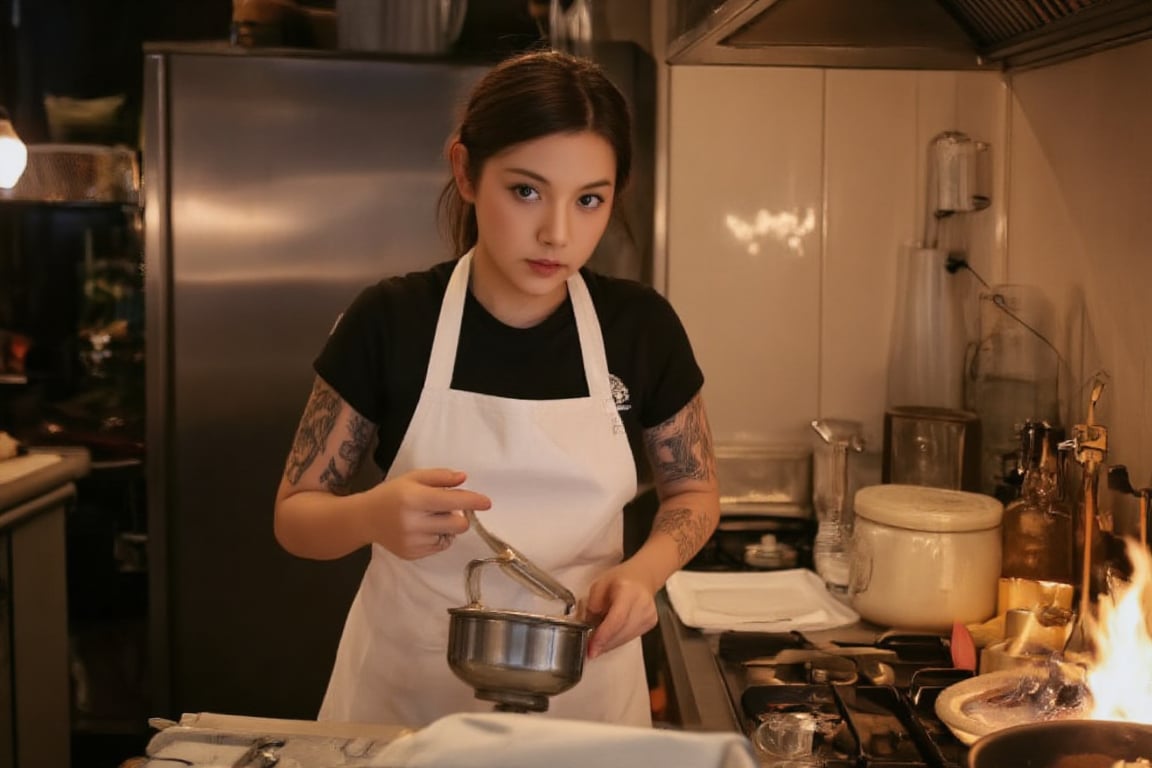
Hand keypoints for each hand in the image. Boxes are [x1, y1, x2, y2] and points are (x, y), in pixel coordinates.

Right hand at [365, 468, 490, 558]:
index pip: (452, 501)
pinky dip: (437, 537)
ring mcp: (413, 542)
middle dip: (458, 515)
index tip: (487, 503)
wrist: (365, 519)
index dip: (472, 501)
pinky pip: (439, 547)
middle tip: (444, 508)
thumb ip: (439, 477)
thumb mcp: (413, 478)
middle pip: (458, 524)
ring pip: (450, 537)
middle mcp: (414, 522)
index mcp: (414, 499)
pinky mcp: (413, 555)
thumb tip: (464, 479)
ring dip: (446, 527)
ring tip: (429, 519)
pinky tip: (422, 529)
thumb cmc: (392, 494)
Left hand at [582, 564, 657, 659]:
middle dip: (603, 643)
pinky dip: (617, 640)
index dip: (603, 635)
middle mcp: (642, 603)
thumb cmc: (619, 580)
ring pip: (625, 638)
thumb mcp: (599, 584)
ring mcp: (649, 615)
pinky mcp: (651, 623)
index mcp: (628, 590)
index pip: (617, 618)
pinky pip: (630, 637)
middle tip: (589, 648)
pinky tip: (609, 636)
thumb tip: (589, 626)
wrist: (641, 578)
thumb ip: (592, 604)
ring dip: (609, 644)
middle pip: (621, 631)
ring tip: (597, 642)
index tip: (591, 648)